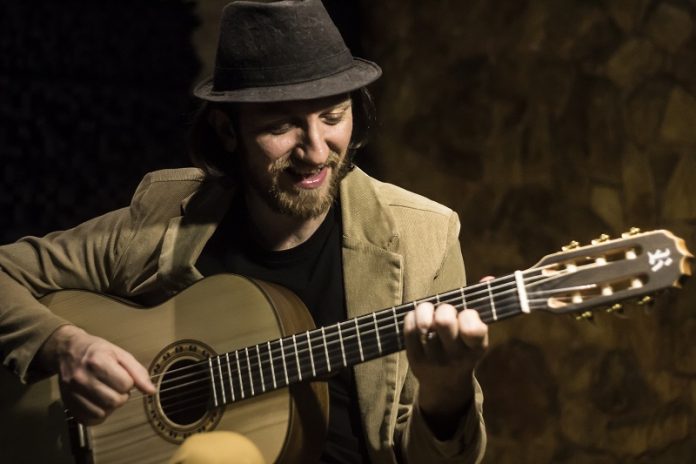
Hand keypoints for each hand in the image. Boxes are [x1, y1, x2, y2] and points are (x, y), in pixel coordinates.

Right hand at [37, 325, 155, 423]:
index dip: (129, 382)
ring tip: (106, 393)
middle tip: (115, 386)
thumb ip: (138, 372)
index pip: (125, 384)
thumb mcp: (120, 354)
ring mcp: (72, 392)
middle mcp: (82, 378)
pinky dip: (97, 414)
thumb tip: (151, 390)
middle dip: (121, 395)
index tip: (123, 376)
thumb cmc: (97, 352)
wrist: (67, 351)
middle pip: (114, 401)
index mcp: (97, 362)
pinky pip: (88, 420)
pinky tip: (98, 402)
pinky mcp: (68, 404)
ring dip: (109, 406)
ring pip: (102, 413)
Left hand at [403, 300, 487, 430]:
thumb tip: (488, 278)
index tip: (467, 314)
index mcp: (476, 348)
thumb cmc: (463, 348)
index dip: (469, 315)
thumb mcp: (478, 334)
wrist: (446, 385)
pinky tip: (416, 317)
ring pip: (424, 324)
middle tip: (444, 312)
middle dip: (443, 309)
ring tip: (428, 310)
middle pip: (444, 321)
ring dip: (424, 310)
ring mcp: (434, 359)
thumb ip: (483, 305)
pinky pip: (409, 330)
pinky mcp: (416, 360)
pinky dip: (411, 317)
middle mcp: (456, 356)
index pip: (473, 329)